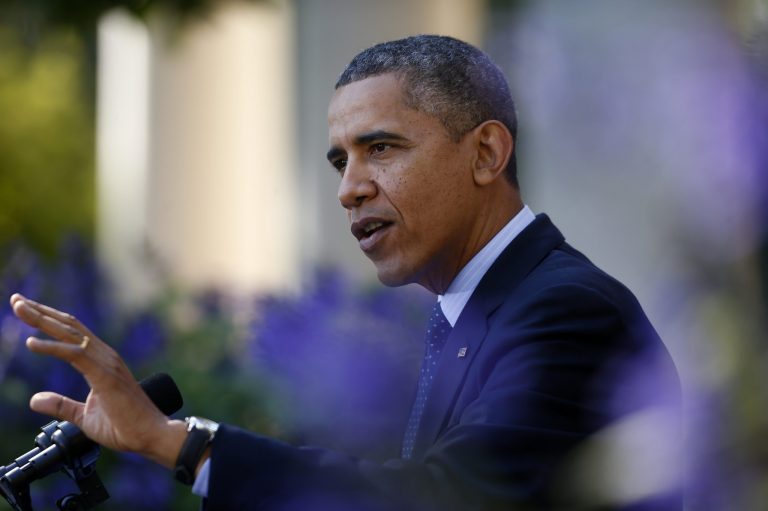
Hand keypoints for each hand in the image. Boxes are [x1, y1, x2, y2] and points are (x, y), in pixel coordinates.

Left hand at [10, 293, 186, 468]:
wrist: (149, 434)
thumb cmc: (125, 426)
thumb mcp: (84, 416)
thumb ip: (61, 405)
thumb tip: (35, 399)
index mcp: (102, 361)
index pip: (72, 333)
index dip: (49, 320)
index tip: (26, 310)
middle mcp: (104, 355)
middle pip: (68, 326)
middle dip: (40, 312)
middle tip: (16, 300)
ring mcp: (106, 362)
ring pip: (69, 334)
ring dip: (42, 320)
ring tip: (19, 307)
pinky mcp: (104, 375)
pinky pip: (74, 355)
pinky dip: (52, 347)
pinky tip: (31, 343)